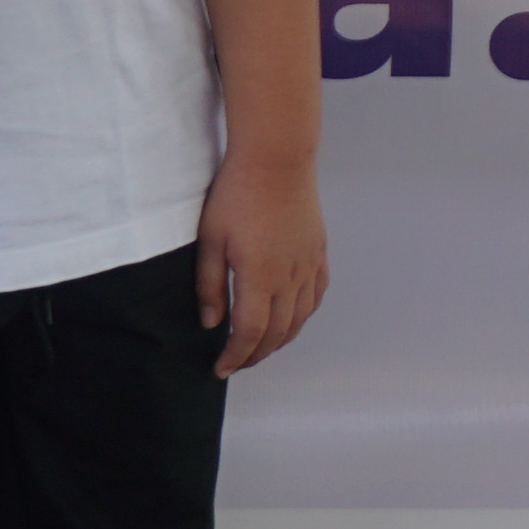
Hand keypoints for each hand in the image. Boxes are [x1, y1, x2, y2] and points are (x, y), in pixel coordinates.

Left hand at [196, 156, 328, 375]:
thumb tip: (211, 323)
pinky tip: (289, 318)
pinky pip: (315, 296)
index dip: (235, 356)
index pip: (250, 334)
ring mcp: (308, 266)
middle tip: (236, 363)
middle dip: (255, 355)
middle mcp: (290, 279)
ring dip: (280, 340)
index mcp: (260, 278)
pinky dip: (302, 316)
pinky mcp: (318, 253)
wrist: (277, 159)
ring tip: (259, 348)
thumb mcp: (211, 238)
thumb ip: (210, 284)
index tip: (221, 369)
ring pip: (299, 320)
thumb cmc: (236, 194)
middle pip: (277, 334)